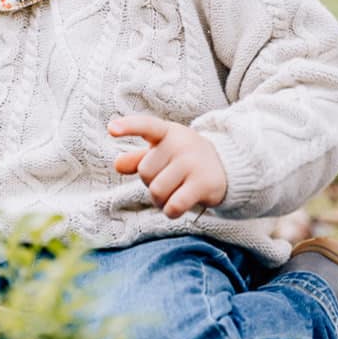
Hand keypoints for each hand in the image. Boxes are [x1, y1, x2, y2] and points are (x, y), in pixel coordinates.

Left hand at [110, 114, 227, 218]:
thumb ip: (138, 158)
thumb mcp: (163, 153)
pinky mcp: (203, 184)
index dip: (128, 127)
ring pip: (157, 191)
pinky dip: (170, 212)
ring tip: (171, 195)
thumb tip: (117, 165)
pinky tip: (175, 209)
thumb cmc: (185, 159)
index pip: (146, 126)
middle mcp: (180, 144)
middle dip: (151, 183)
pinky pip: (174, 205)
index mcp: (168, 132)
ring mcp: (192, 163)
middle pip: (145, 172)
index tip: (111, 129)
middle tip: (167, 181)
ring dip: (159, 201)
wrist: (226, 167)